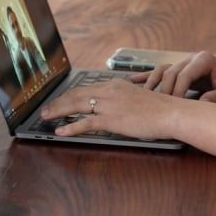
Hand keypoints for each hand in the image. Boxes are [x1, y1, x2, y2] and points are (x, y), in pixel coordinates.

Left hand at [39, 79, 180, 139]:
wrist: (170, 113)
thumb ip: (122, 100)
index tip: (60, 100)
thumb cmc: (159, 109)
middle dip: (58, 102)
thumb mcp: (137, 98)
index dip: (70, 95)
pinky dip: (70, 127)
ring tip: (46, 117)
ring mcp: (109, 105)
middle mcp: (109, 91)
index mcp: (115, 85)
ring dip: (58, 111)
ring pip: (76, 105)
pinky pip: (85, 123)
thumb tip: (113, 108)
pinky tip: (61, 131)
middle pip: (76, 94)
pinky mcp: (111, 119)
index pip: (86, 88)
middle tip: (46, 109)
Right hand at [132, 51, 215, 102]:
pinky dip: (149, 76)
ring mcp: (185, 61)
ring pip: (163, 70)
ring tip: (142, 95)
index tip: (174, 106)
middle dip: (164, 90)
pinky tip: (134, 81)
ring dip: (152, 82)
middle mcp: (192, 57)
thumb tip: (200, 105)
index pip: (184, 75)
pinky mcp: (181, 67)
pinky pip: (162, 71)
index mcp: (204, 59)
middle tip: (159, 107)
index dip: (177, 91)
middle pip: (170, 72)